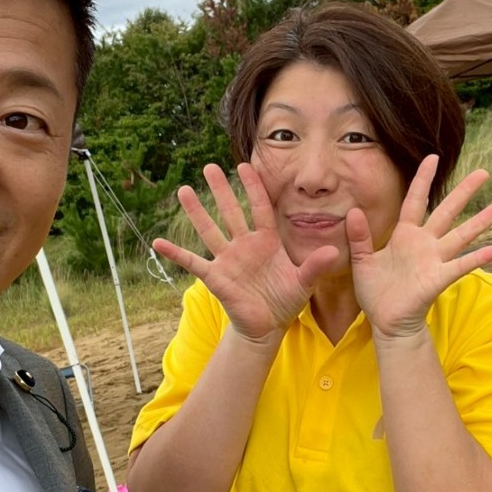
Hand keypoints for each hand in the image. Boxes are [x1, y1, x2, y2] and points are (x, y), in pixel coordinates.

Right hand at [151, 163, 339, 342]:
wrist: (268, 325)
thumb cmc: (286, 300)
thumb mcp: (304, 282)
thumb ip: (315, 265)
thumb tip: (334, 251)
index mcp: (267, 241)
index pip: (260, 208)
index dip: (253, 187)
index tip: (245, 165)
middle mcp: (245, 245)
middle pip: (230, 212)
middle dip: (220, 190)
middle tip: (209, 167)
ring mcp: (228, 259)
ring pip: (210, 230)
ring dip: (196, 212)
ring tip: (183, 190)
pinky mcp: (216, 277)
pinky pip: (193, 262)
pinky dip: (176, 253)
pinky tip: (158, 242)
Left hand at [347, 155, 491, 339]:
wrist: (386, 322)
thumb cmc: (377, 293)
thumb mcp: (361, 262)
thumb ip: (358, 237)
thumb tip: (353, 211)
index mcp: (404, 236)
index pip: (415, 201)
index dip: (423, 179)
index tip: (432, 157)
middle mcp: (424, 244)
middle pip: (447, 211)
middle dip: (464, 192)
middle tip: (484, 172)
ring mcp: (434, 260)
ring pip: (462, 235)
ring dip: (482, 220)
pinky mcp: (439, 278)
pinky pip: (462, 265)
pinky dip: (480, 257)